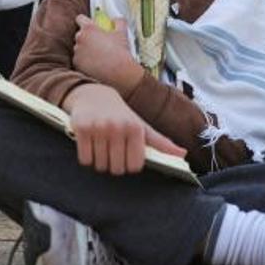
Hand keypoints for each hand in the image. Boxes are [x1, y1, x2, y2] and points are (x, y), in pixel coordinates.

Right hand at [62, 84, 186, 174]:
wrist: (93, 95)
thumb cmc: (120, 115)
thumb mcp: (141, 126)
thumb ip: (161, 142)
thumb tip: (183, 155)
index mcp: (135, 128)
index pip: (135, 166)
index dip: (130, 165)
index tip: (127, 156)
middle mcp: (118, 127)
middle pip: (117, 169)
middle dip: (114, 165)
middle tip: (112, 151)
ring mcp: (99, 128)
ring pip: (100, 165)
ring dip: (100, 162)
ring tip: (101, 146)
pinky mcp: (81, 129)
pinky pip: (85, 159)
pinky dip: (87, 157)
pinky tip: (90, 145)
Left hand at [73, 14, 141, 95]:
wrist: (118, 73)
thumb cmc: (119, 53)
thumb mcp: (122, 33)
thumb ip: (119, 22)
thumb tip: (117, 20)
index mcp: (89, 29)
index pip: (80, 19)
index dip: (85, 21)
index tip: (90, 24)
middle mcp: (80, 39)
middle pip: (80, 34)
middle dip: (87, 37)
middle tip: (99, 42)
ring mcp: (77, 52)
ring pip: (79, 48)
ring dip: (86, 50)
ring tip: (99, 55)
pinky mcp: (76, 65)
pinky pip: (79, 60)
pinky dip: (85, 62)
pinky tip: (97, 64)